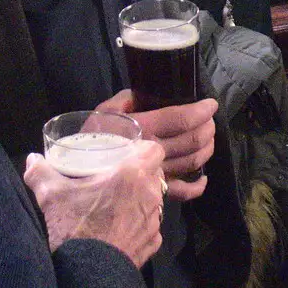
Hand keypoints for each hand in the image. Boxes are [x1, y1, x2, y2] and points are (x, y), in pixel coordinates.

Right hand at [24, 141, 164, 266]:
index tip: (129, 153)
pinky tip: (122, 227)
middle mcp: (150, 195)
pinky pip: (150, 225)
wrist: (89, 275)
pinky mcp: (153, 242)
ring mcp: (154, 221)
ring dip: (141, 198)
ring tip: (120, 202)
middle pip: (155, 174)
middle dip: (141, 173)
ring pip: (155, 200)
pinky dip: (139, 223)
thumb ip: (40, 173)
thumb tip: (32, 159)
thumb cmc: (75, 228)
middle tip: (119, 176)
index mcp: (131, 175)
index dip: (144, 149)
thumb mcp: (52, 197)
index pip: (154, 150)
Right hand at [96, 91, 212, 201]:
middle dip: (207, 127)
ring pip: (193, 162)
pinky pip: (183, 192)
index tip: (211, 104)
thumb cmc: (87, 143)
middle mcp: (155, 152)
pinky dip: (198, 186)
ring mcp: (159, 174)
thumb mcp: (102, 113)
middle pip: (192, 140)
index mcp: (143, 128)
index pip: (181, 119)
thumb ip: (124, 100)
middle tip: (209, 120)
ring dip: (207, 148)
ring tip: (208, 138)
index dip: (200, 111)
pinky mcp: (157, 193)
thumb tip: (141, 94)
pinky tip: (203, 177)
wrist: (76, 180)